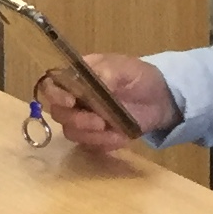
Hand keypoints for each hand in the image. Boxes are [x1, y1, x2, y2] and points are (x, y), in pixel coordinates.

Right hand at [37, 56, 175, 151]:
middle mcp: (75, 100)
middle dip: (76, 120)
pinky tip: (120, 136)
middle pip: (58, 113)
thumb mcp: (125, 67)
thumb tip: (92, 83)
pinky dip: (104, 144)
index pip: (51, 86)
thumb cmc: (139, 76)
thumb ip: (107, 73)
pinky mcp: (98, 137)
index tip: (71, 101)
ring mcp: (85, 120)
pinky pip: (91, 146)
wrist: (162, 99)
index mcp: (76, 78)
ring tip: (111, 129)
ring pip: (71, 132)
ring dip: (89, 135)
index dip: (55, 95)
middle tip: (99, 122)